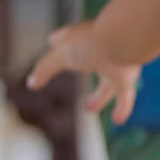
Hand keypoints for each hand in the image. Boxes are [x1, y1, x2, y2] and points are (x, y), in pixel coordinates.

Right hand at [26, 20, 141, 124]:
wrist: (124, 41)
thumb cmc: (91, 43)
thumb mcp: (61, 55)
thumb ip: (45, 68)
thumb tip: (31, 83)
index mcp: (80, 38)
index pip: (65, 39)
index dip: (57, 42)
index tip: (52, 42)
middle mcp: (99, 51)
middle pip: (88, 63)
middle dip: (80, 72)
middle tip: (67, 71)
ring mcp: (116, 64)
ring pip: (107, 83)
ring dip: (98, 97)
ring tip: (88, 108)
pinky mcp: (129, 79)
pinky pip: (126, 98)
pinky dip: (122, 110)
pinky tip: (117, 121)